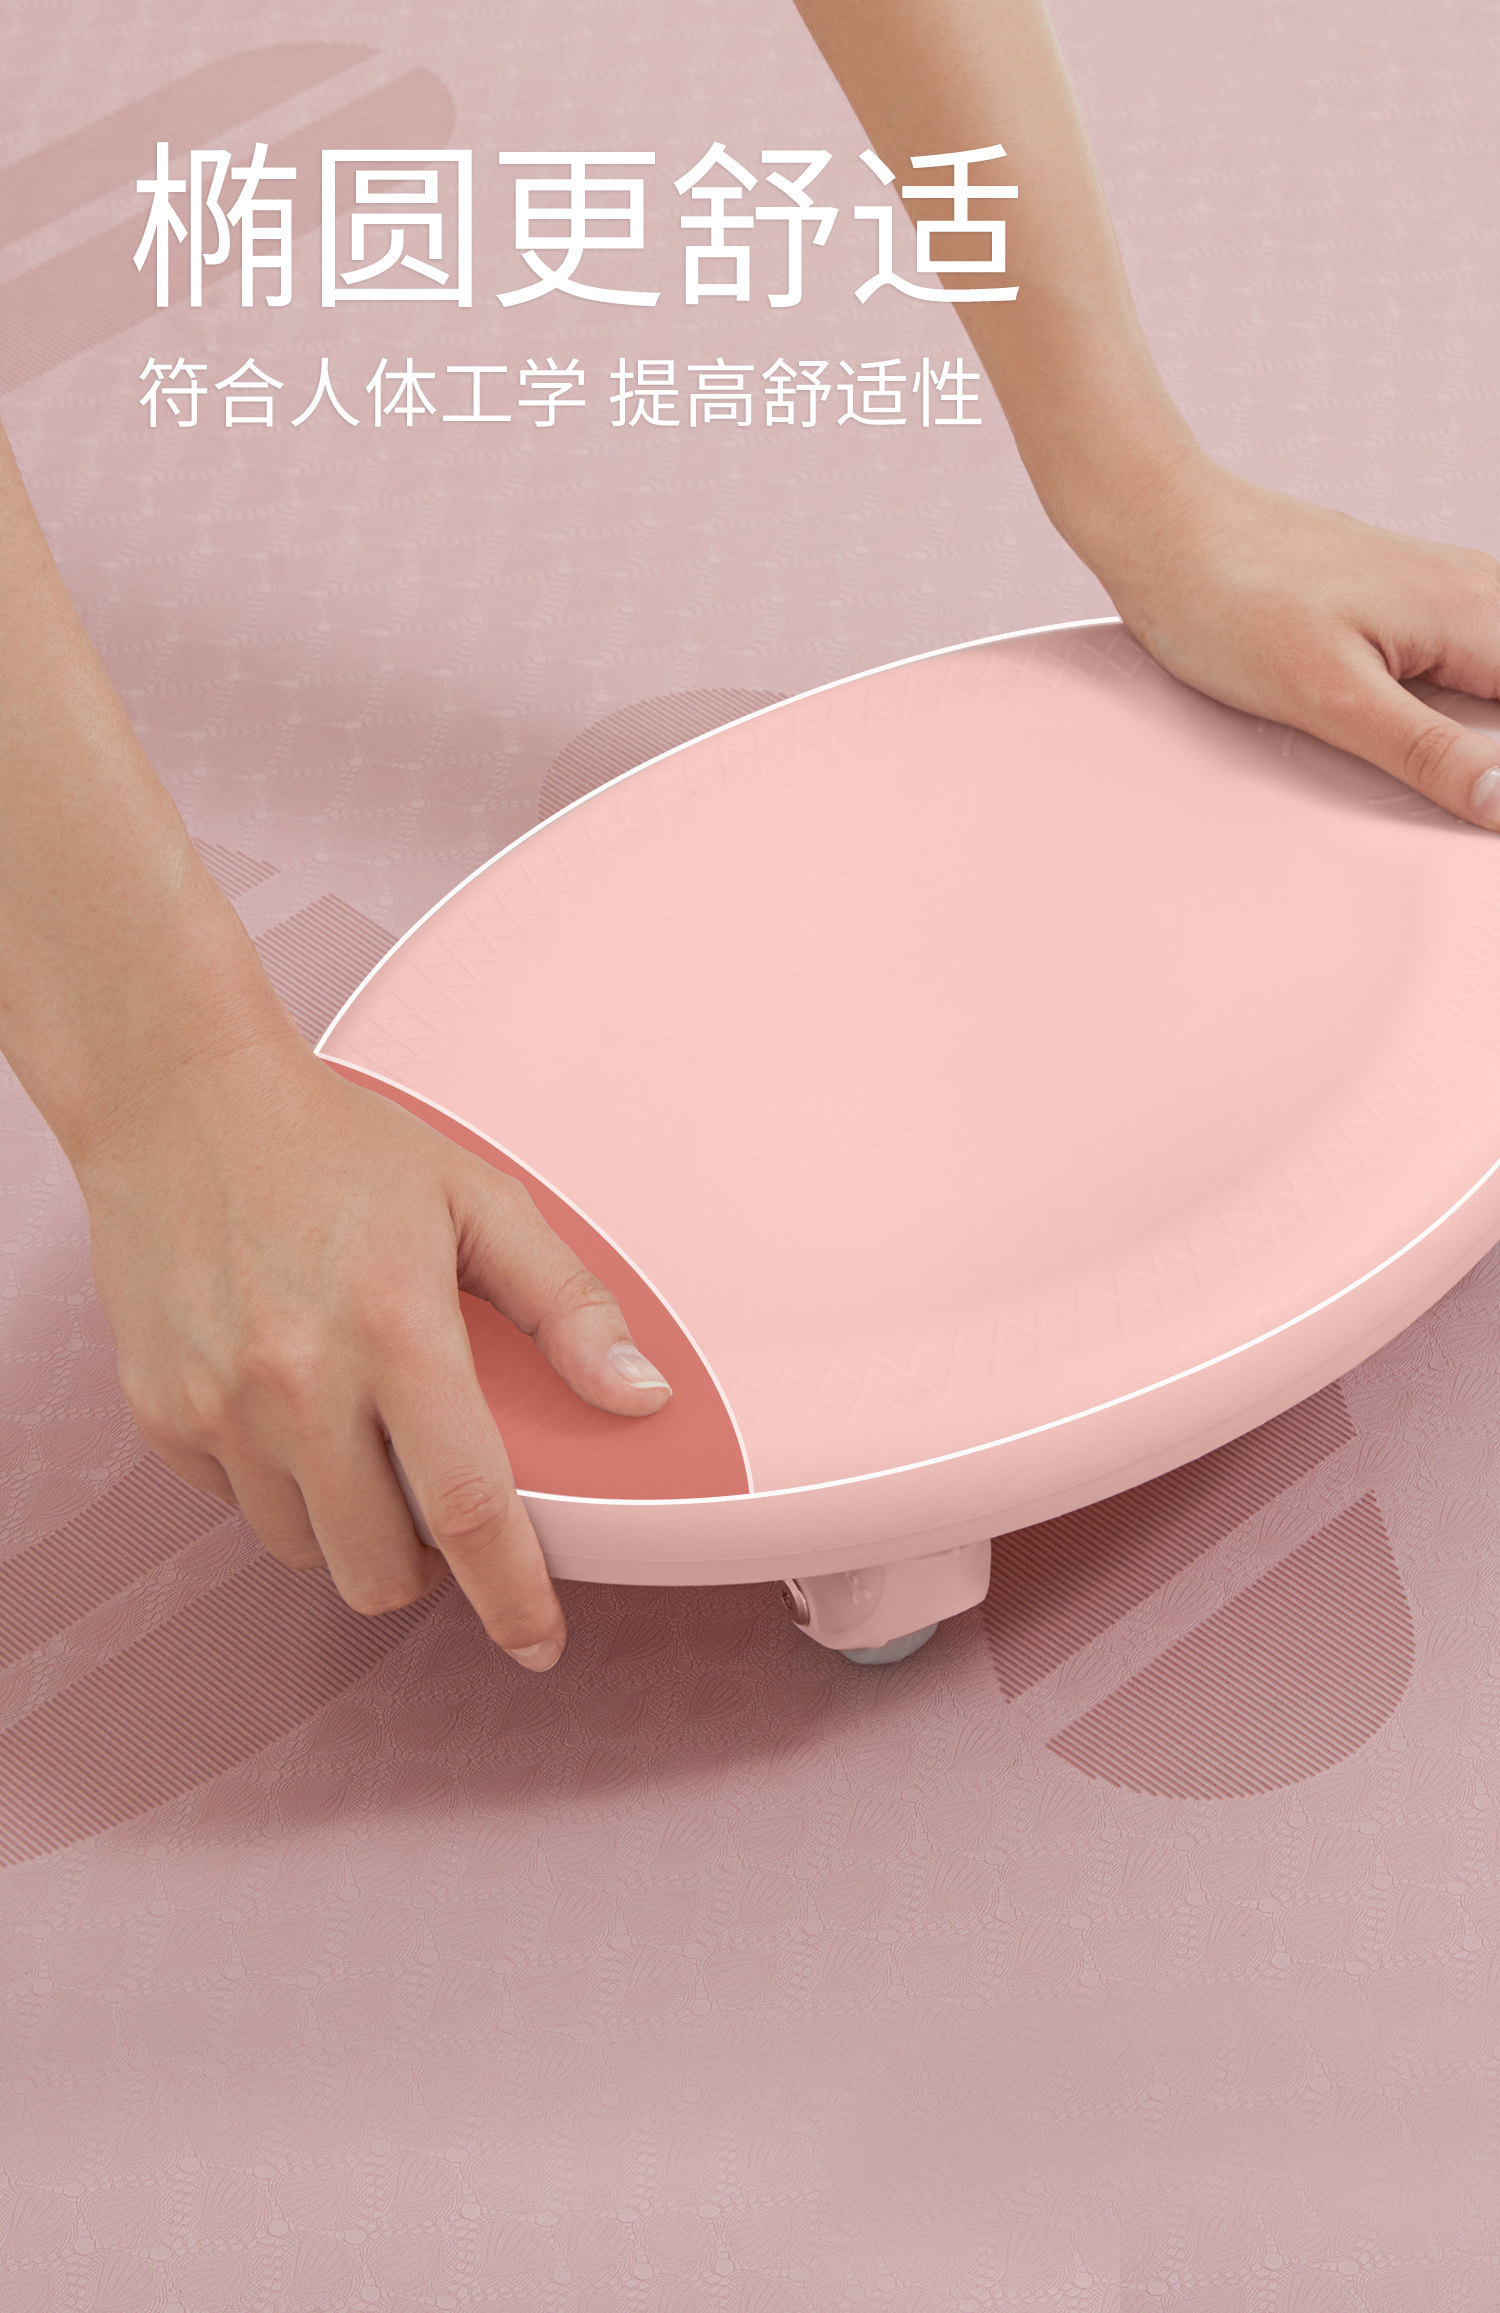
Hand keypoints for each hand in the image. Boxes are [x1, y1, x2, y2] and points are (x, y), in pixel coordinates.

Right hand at [73, 1033, 672, 1671]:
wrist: (178, 1098)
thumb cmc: (333, 1143)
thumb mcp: (476, 1199)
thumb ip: (567, 1306)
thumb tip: (639, 1394)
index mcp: (395, 1326)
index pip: (468, 1509)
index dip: (512, 1595)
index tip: (538, 1641)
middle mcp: (297, 1379)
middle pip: (380, 1567)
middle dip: (430, 1572)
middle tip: (443, 1511)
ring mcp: (218, 1403)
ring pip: (306, 1550)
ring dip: (352, 1527)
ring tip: (365, 1443)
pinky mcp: (161, 1413)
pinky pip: (238, 1507)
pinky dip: (280, 1487)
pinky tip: (295, 1410)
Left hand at [1083, 451, 1499, 827]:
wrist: (1163, 525)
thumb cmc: (1230, 602)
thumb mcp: (1331, 698)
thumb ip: (1428, 752)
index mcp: (1473, 612)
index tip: (1478, 807)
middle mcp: (1472, 589)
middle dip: (1487, 750)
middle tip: (1436, 787)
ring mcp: (1439, 588)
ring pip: (1492, 672)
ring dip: (1473, 731)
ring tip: (1417, 762)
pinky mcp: (1401, 596)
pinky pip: (1461, 655)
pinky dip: (1451, 702)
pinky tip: (1412, 730)